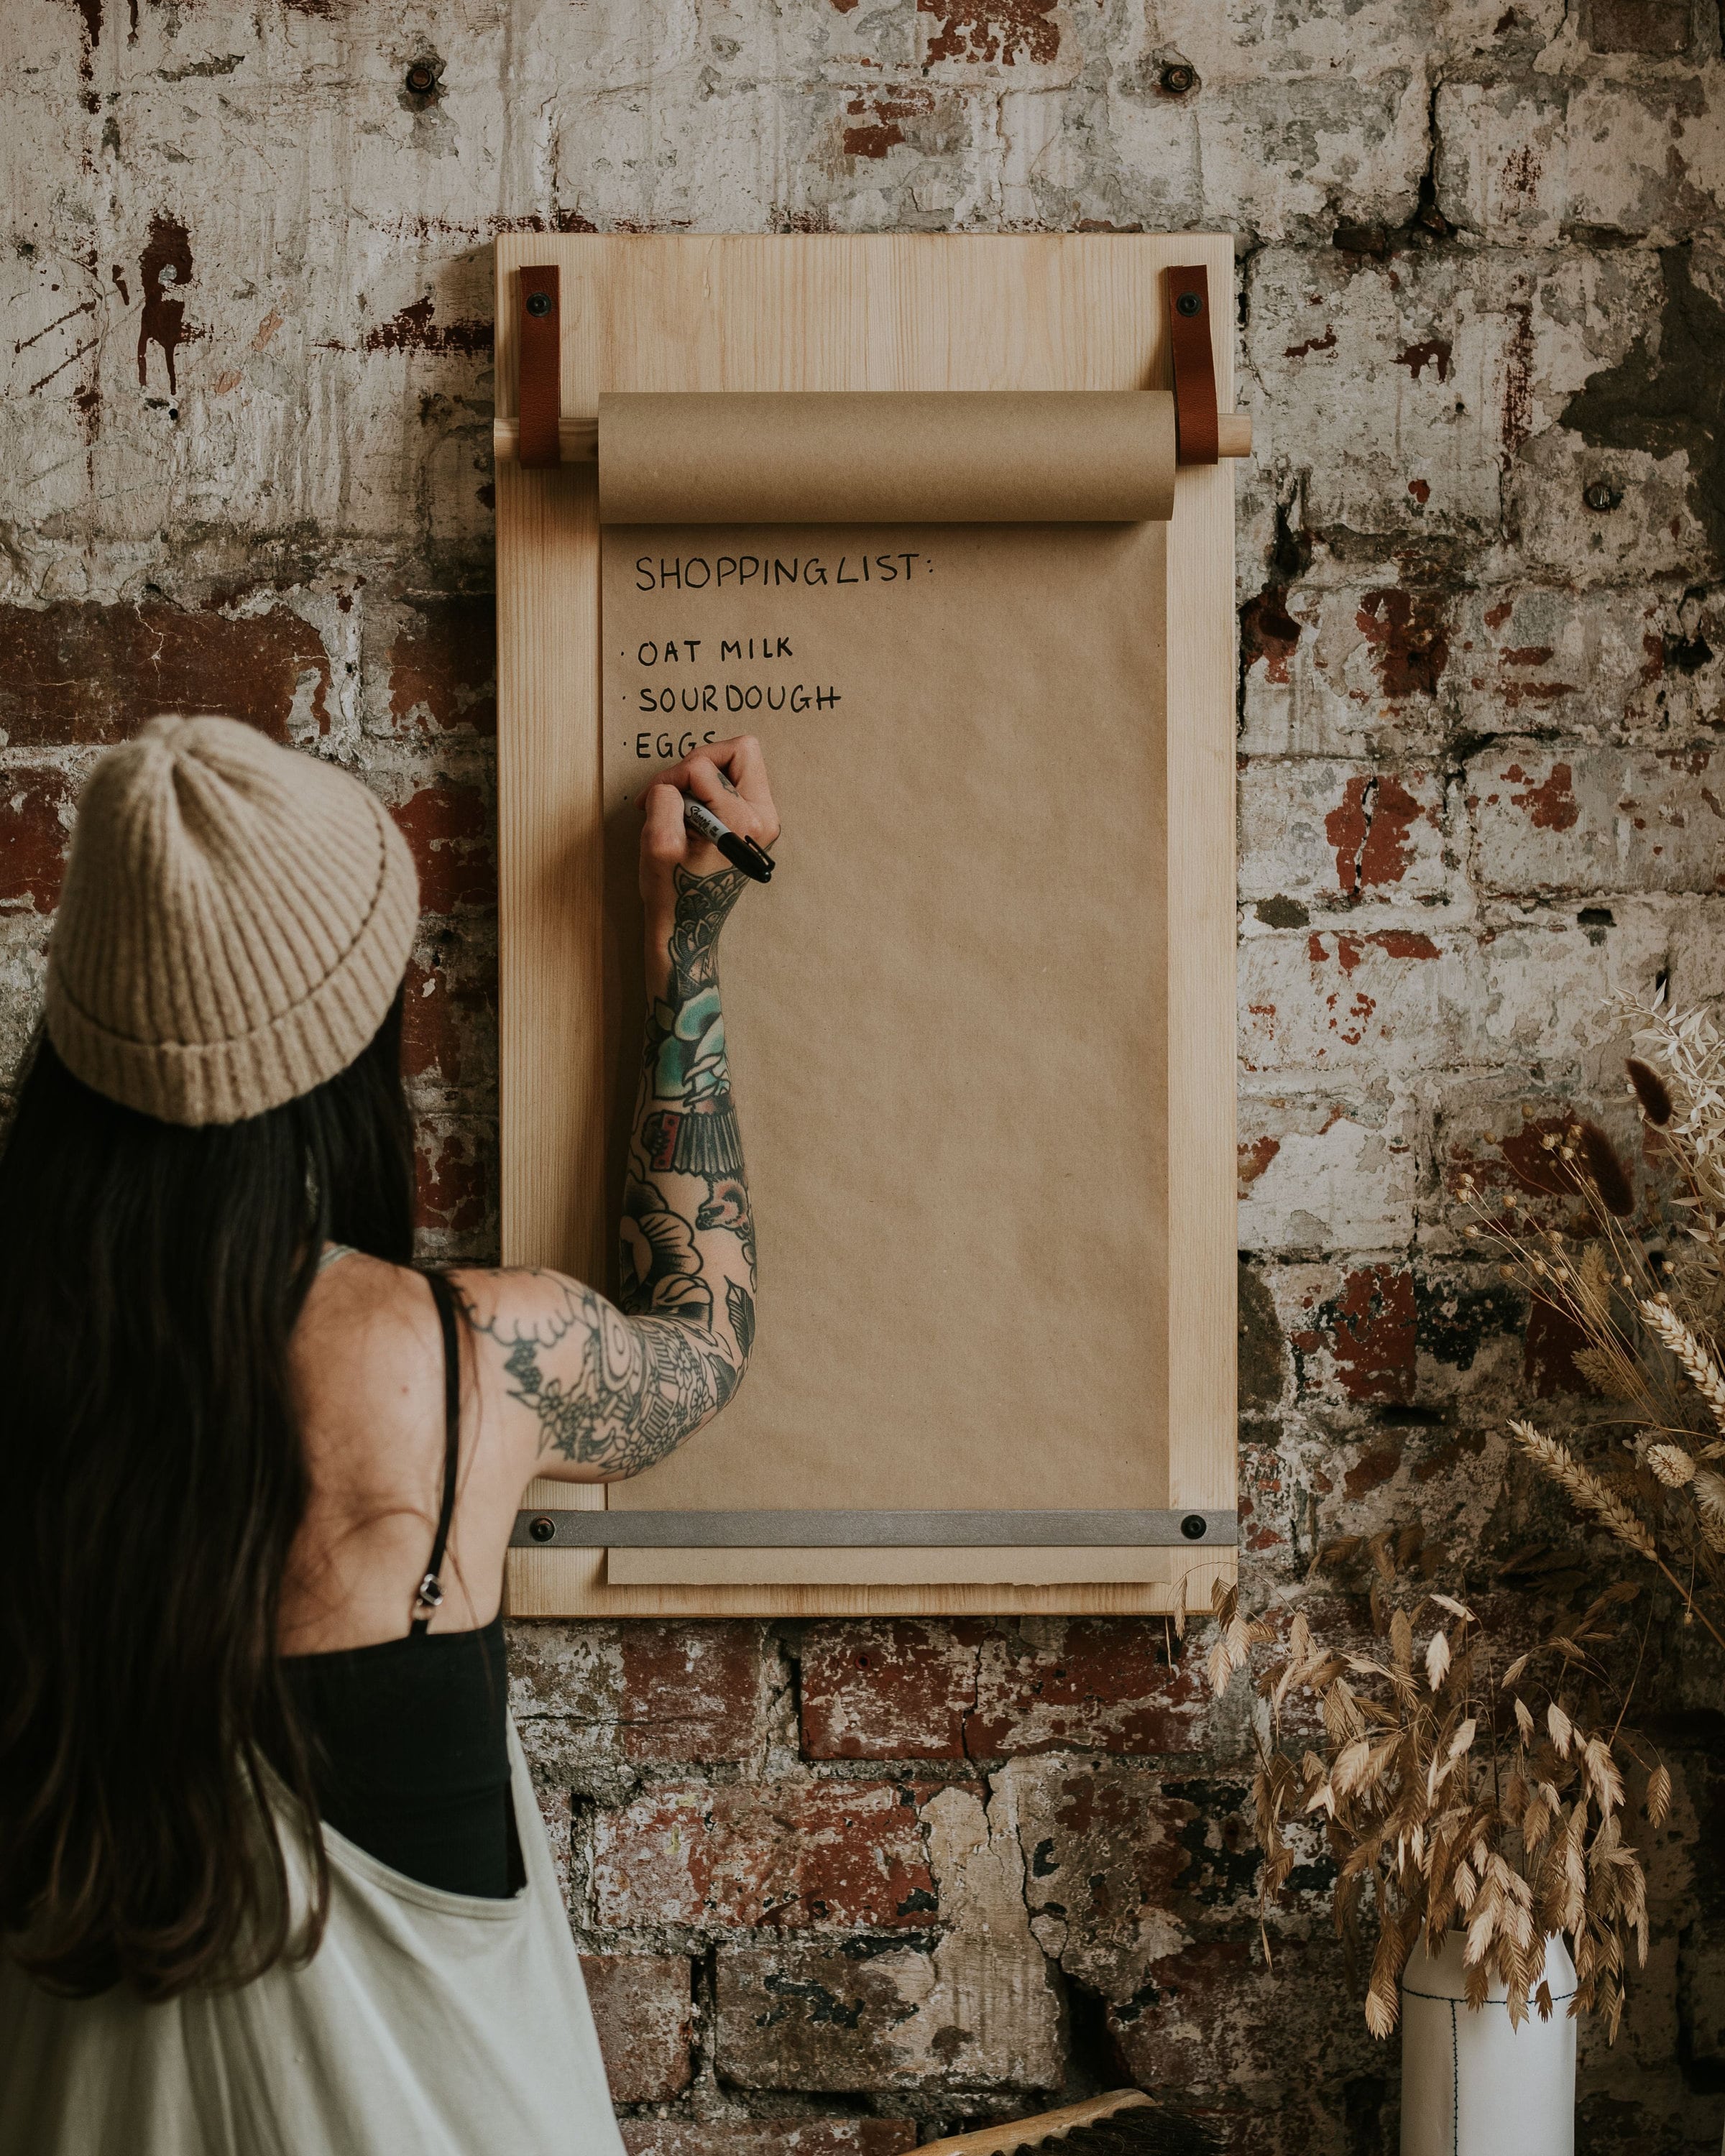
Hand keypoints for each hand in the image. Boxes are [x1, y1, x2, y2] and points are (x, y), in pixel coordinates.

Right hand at [638, 735, 780, 933]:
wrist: (689, 924)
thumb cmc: (674, 889)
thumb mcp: (658, 843)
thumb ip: (664, 799)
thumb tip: (673, 781)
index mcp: (745, 822)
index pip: (704, 767)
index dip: (671, 777)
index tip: (653, 799)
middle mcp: (765, 817)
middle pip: (740, 750)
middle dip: (698, 763)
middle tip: (674, 789)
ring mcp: (764, 818)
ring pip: (738, 762)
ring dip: (702, 774)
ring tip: (679, 804)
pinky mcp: (755, 819)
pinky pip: (735, 780)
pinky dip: (708, 786)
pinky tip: (690, 811)